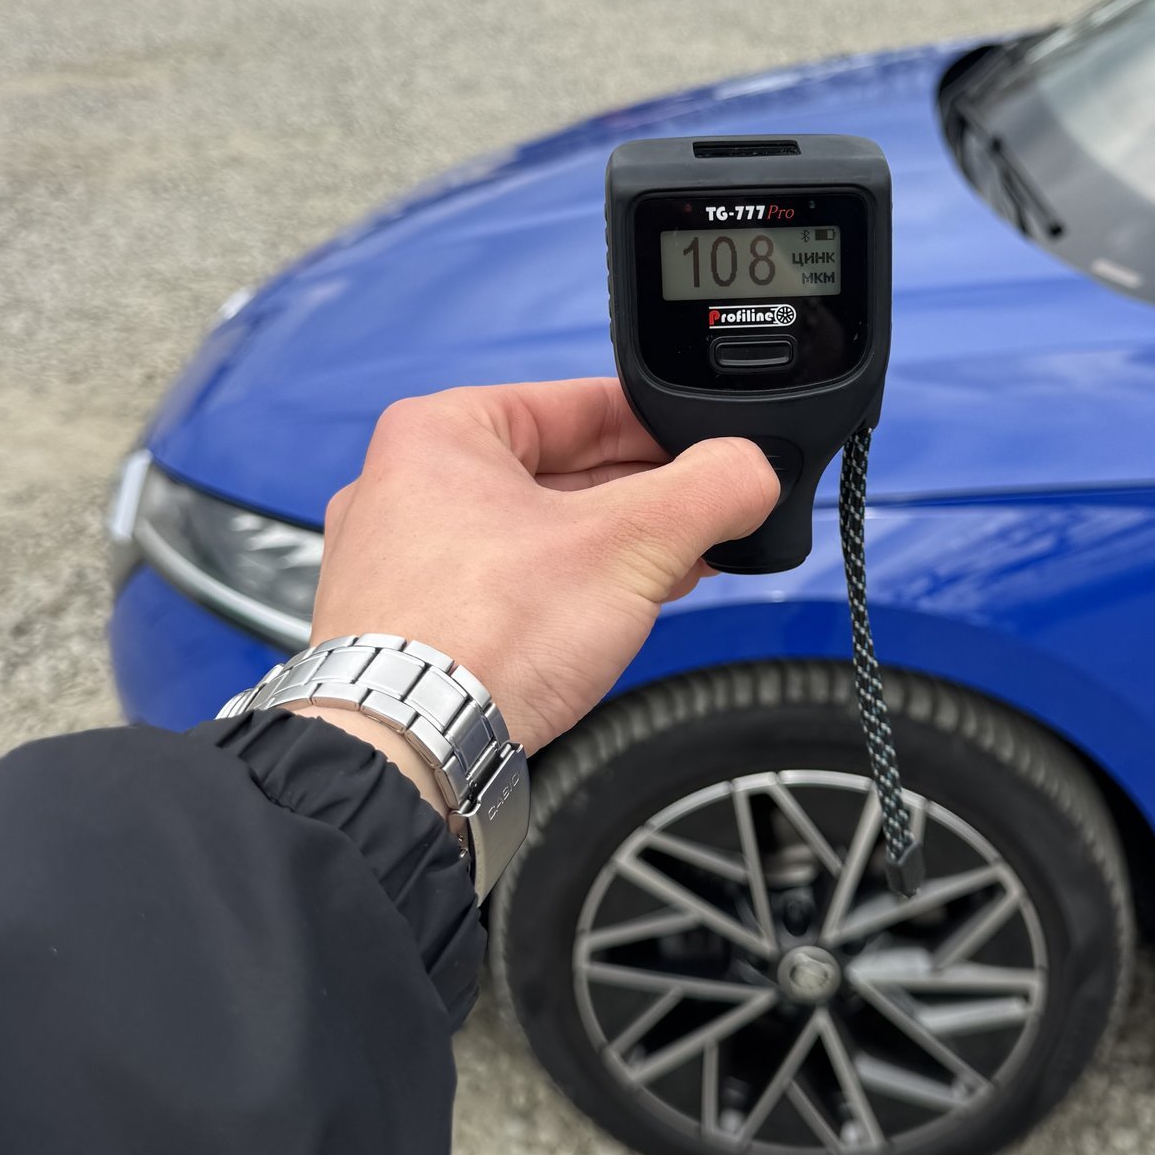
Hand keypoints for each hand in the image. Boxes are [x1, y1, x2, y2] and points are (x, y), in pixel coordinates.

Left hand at [304, 380, 778, 766]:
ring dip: (611, 551)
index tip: (714, 451)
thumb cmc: (480, 639)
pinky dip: (565, 593)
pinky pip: (506, 586)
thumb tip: (754, 472)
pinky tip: (615, 616)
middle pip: (560, 471)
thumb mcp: (629, 546)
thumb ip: (709, 492)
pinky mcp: (409, 623)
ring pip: (535, 533)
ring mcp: (401, 560)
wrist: (407, 751)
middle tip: (708, 518)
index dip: (662, 428)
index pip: (580, 402)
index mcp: (440, 432)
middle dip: (643, 498)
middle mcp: (406, 487)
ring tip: (676, 569)